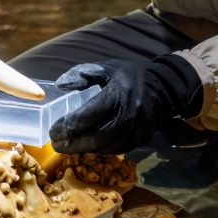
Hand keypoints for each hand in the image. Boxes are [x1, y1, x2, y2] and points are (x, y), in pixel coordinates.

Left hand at [48, 56, 202, 154]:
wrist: (163, 88)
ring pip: (106, 146)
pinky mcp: (140, 139)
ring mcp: (136, 129)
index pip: (90, 113)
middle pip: (97, 135)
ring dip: (85, 149)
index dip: (70, 124)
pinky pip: (116, 149)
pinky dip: (99, 150)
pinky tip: (87, 147)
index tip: (54, 130)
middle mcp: (128, 114)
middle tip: (57, 144)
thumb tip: (60, 84)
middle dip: (74, 143)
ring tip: (68, 147)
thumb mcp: (106, 68)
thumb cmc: (130, 76)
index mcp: (118, 93)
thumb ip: (82, 74)